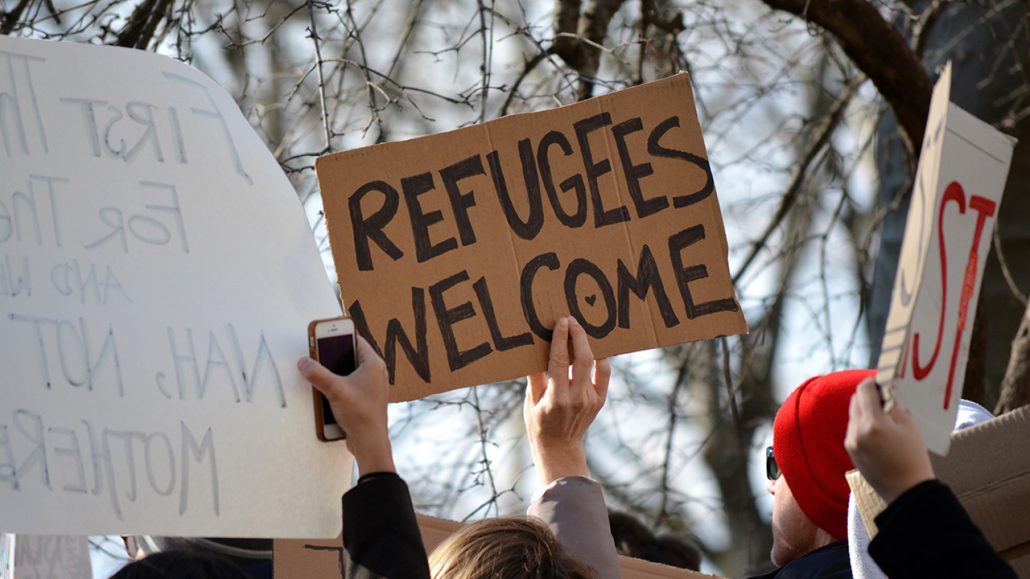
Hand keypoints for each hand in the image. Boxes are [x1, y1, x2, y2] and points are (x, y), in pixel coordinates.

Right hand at [298, 336, 394, 475]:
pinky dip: (337, 386)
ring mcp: (371, 386)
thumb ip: (317, 374)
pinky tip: (325, 390)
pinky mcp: (364, 399)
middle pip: (350, 356)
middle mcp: (375, 373)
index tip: (324, 334)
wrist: (370, 442)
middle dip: (333, 356)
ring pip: (348, 372)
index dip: (339, 336)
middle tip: (316, 354)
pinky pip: (349, 386)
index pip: (356, 340)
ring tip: (318, 372)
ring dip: (334, 373)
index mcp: (373, 364)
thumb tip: (304, 362)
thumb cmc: (361, 414)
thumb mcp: (335, 390)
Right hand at [524, 316, 610, 484]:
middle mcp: (577, 398)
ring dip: (589, 344)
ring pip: (596, 363)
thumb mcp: (530, 401)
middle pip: (583, 358)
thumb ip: (535, 376)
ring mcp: (591, 399)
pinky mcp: (600, 400)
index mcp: (556, 398)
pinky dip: (602, 358)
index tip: (561, 321)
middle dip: (578, 335)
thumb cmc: (539, 423)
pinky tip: (595, 347)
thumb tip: (534, 348)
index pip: (560, 361)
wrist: (560, 448)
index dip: (561, 338)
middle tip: (571, 320)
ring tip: (581, 330)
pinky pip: (605, 373)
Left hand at [844, 377, 934, 503]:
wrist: (907, 491)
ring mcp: (851, 442)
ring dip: (865, 409)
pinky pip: (853, 429)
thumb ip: (894, 405)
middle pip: (855, 400)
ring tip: (884, 416)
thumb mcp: (910, 426)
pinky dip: (862, 424)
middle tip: (884, 397)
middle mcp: (857, 431)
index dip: (873, 382)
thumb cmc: (913, 457)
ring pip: (853, 414)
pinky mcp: (850, 451)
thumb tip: (885, 392)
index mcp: (873, 423)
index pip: (864, 390)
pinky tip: (878, 431)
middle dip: (868, 395)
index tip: (882, 383)